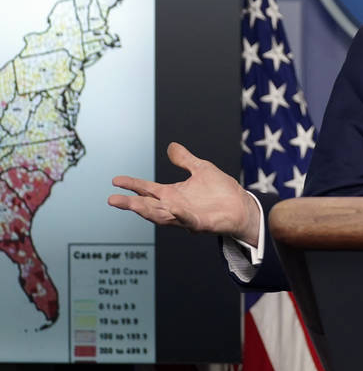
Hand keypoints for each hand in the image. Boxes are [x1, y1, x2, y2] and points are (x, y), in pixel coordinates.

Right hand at [108, 142, 259, 244]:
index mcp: (173, 194)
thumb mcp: (201, 169)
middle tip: (112, 199)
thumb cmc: (221, 191)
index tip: (115, 180)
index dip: (132, 185)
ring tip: (131, 205)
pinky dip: (180, 214)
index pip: (147, 189)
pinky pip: (187, 220)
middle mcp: (175, 207)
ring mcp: (186, 217)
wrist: (242, 206)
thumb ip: (185, 160)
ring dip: (146, 211)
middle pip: (148, 206)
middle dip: (130, 203)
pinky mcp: (200, 223)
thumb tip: (171, 146)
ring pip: (161, 216)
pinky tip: (173, 207)